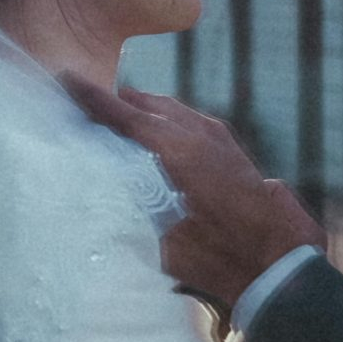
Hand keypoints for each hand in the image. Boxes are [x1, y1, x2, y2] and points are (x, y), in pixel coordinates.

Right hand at [62, 75, 323, 304]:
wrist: (274, 262)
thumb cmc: (218, 257)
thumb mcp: (163, 242)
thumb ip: (134, 212)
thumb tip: (103, 201)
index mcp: (177, 151)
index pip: (126, 116)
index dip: (94, 99)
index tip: (68, 80)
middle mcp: (198, 135)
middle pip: (148, 105)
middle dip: (117, 102)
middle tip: (87, 101)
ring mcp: (219, 139)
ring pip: (172, 110)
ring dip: (144, 110)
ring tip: (119, 114)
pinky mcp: (231, 149)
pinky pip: (191, 121)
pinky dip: (168, 120)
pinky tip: (161, 133)